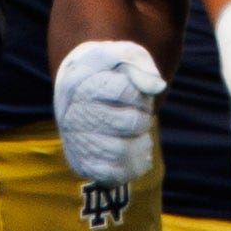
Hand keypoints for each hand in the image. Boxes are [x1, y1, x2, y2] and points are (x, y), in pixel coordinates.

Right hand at [52, 39, 164, 185]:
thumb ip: (139, 63)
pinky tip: (134, 150)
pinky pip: (116, 176)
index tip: (132, 92)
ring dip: (141, 142)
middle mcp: (74, 115)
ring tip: (137, 133)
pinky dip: (135, 165)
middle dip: (143, 117)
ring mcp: (76, 143)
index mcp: (82, 84)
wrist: (79, 94)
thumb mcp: (120, 55)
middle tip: (136, 113)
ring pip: (124, 152)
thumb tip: (157, 87)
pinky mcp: (83, 165)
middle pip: (130, 123)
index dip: (140, 93)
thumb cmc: (106, 73)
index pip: (127, 91)